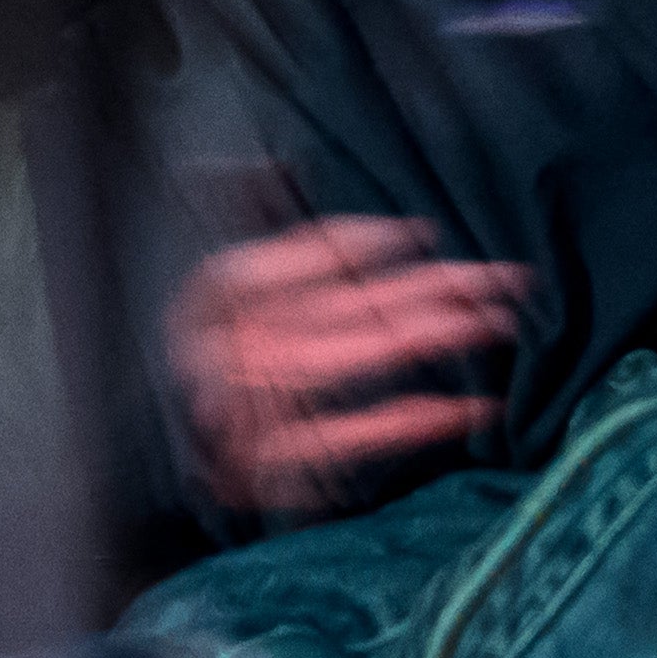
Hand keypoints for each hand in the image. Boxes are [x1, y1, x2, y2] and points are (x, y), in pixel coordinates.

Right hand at [167, 215, 527, 516]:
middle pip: (342, 304)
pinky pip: (349, 439)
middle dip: (430, 288)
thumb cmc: (201, 363)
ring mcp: (249, 413)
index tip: (421, 233)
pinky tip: (471, 409)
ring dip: (430, 337)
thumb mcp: (215, 287)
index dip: (355, 243)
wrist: (151, 471)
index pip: (296, 257)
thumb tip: (319, 186)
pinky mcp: (272, 469)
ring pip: (352, 360)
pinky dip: (411, 424)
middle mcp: (225, 351)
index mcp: (208, 299)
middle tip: (505, 279)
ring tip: (496, 322)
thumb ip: (266, 231)